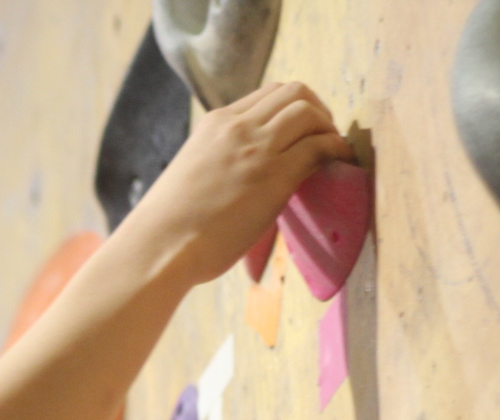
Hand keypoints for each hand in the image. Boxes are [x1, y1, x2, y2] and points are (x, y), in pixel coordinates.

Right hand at [120, 81, 355, 286]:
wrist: (160, 247)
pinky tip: (339, 163)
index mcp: (214, 124)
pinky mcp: (276, 175)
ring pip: (310, 111)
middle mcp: (237, 127)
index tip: (300, 130)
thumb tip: (237, 181)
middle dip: (316, 109)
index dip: (291, 108)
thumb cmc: (167, 226)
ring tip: (332, 150)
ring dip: (328, 127)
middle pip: (294, 91)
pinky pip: (321, 146)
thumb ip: (218, 162)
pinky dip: (336, 149)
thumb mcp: (193, 174)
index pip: (266, 94)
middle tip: (322, 135)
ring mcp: (257, 148)